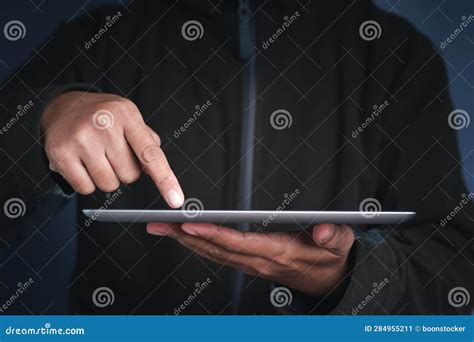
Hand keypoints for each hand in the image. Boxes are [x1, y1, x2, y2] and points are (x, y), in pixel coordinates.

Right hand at [41, 91, 183, 206]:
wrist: (64, 106)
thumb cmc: (105, 117)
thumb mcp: (130, 118)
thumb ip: (148, 142)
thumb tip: (154, 170)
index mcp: (127, 115)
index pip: (150, 154)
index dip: (165, 179)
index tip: (176, 200)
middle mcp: (104, 124)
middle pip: (130, 176)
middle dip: (125, 171)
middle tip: (112, 153)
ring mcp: (81, 138)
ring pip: (109, 185)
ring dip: (107, 178)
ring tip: (97, 157)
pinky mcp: (61, 153)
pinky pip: (86, 188)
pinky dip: (87, 182)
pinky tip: (82, 163)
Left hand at [147, 222, 354, 296]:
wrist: (329, 280)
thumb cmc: (330, 258)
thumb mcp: (340, 244)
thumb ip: (333, 236)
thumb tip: (323, 231)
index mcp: (279, 252)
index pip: (239, 243)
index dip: (214, 234)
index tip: (191, 224)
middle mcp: (259, 260)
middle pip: (216, 249)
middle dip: (185, 237)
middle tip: (159, 224)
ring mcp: (252, 264)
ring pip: (212, 254)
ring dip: (185, 242)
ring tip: (163, 228)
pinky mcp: (249, 263)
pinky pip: (218, 256)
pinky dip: (198, 246)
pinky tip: (185, 238)